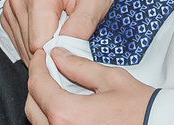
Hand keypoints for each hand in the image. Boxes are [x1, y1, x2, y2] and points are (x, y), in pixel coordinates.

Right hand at [2, 0, 118, 58]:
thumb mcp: (97, 1)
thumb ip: (81, 28)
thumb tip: (64, 53)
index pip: (39, 44)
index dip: (59, 52)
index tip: (74, 46)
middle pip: (30, 47)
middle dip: (53, 49)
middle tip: (72, 34)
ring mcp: (11, 4)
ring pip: (23, 47)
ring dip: (44, 47)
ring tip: (62, 29)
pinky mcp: (9, 12)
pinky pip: (19, 41)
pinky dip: (36, 42)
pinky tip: (51, 30)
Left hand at [22, 44, 151, 124]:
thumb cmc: (141, 111)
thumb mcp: (111, 79)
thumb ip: (79, 66)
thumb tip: (59, 56)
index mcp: (67, 114)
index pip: (37, 85)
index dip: (37, 65)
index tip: (42, 55)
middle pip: (32, 106)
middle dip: (38, 84)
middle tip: (49, 68)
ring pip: (39, 122)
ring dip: (44, 103)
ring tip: (59, 87)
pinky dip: (54, 118)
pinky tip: (68, 106)